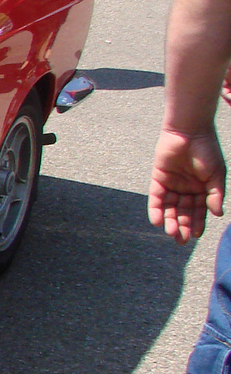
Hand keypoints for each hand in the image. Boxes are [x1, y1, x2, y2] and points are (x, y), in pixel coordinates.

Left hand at [148, 127, 225, 242]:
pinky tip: (157, 222)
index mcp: (202, 189)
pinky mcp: (158, 179)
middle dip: (182, 226)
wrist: (189, 132)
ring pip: (169, 208)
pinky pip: (156, 198)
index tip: (195, 236)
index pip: (199, 211)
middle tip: (181, 241)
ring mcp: (172, 185)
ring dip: (169, 221)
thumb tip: (217, 214)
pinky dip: (156, 210)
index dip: (197, 223)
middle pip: (183, 212)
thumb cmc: (207, 151)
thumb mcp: (216, 175)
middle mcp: (186, 189)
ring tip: (171, 233)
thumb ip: (215, 194)